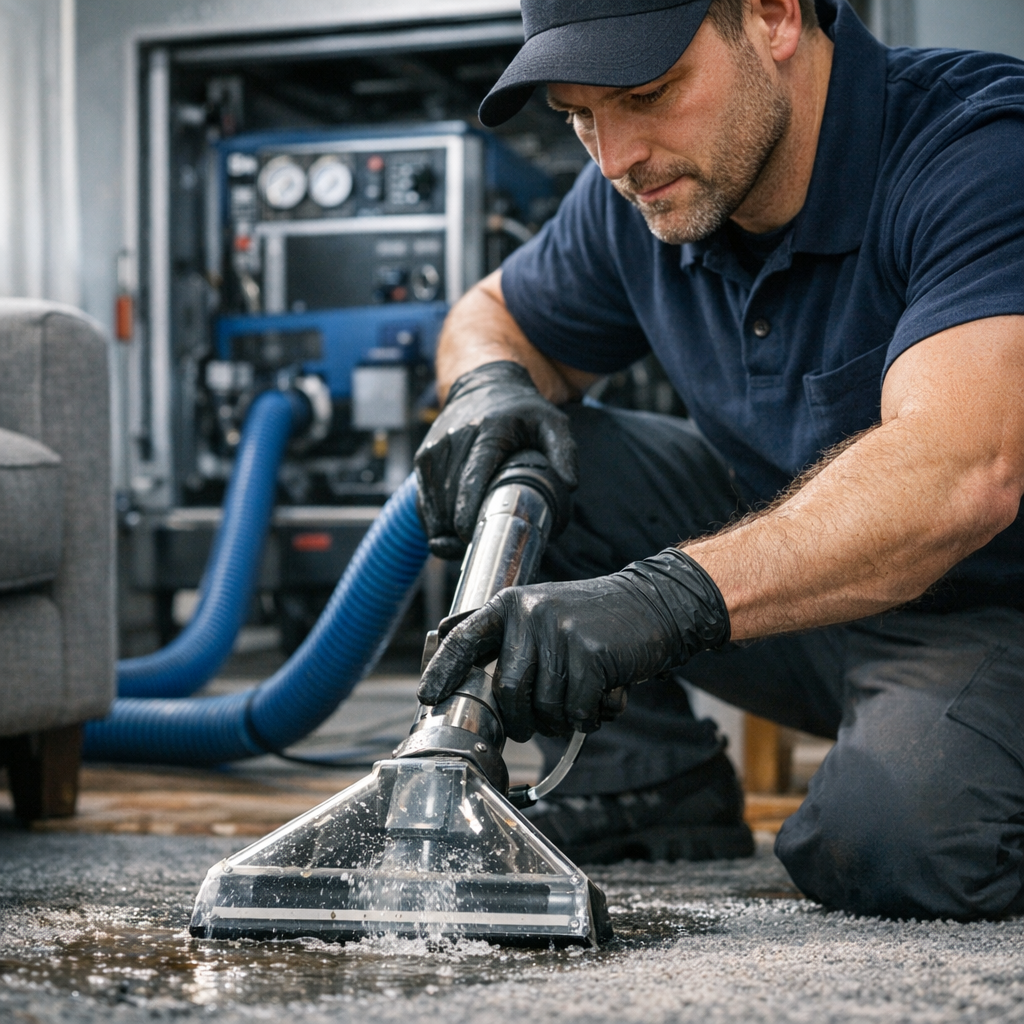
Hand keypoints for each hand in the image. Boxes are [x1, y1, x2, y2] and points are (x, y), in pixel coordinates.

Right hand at [415, 361, 577, 558]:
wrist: (483, 386)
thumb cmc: (521, 411)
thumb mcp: (552, 422)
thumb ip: (564, 451)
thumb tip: (569, 485)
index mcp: (487, 431)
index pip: (470, 477)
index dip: (466, 510)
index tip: (469, 536)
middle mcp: (454, 439)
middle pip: (449, 497)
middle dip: (460, 528)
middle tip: (482, 545)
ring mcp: (433, 450)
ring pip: (433, 503)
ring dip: (446, 529)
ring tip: (469, 541)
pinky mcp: (423, 459)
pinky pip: (423, 501)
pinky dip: (435, 522)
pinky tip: (450, 534)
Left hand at [417, 548, 729, 740]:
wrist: (652, 604)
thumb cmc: (591, 619)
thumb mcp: (540, 611)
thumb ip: (500, 631)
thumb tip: (442, 637)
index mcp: (511, 604)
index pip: (464, 638)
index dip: (442, 670)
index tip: (427, 697)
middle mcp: (531, 614)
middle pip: (508, 692)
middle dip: (524, 721)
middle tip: (539, 725)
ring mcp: (562, 632)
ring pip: (546, 708)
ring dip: (564, 720)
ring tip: (583, 702)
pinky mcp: (593, 655)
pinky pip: (578, 711)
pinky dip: (592, 717)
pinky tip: (605, 698)